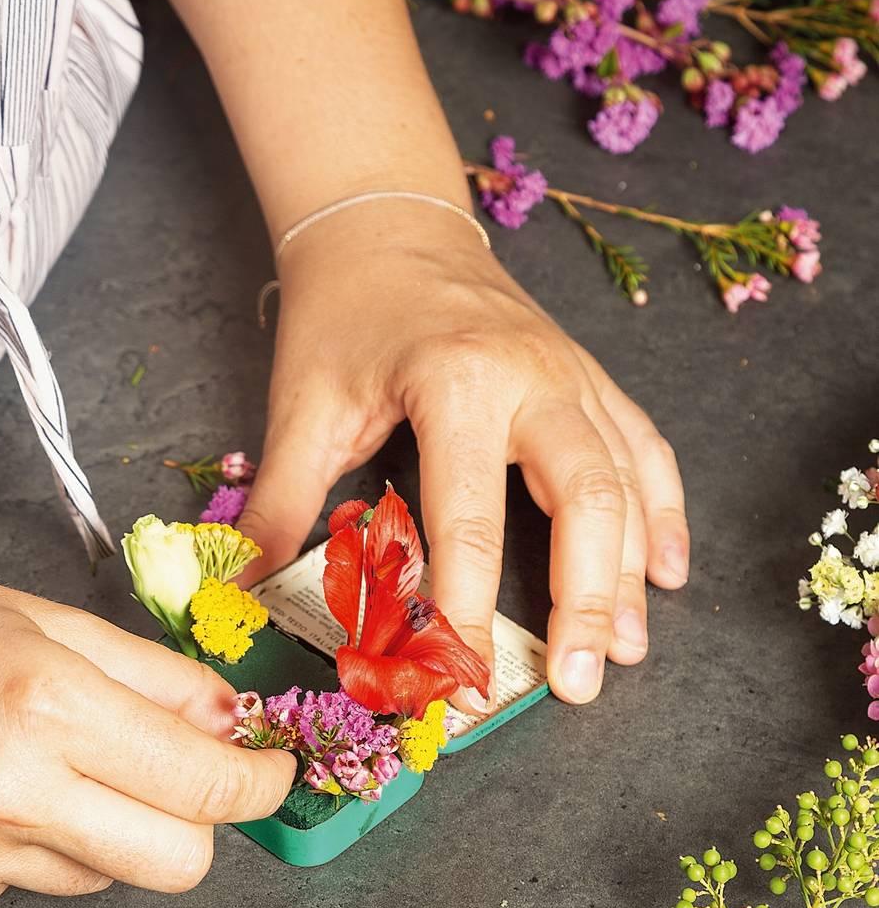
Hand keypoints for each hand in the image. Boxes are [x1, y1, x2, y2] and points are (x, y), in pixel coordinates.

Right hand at [0, 566, 294, 907]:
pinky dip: (37, 848)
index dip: (258, 785)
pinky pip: (34, 886)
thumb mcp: (39, 618)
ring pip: (108, 876)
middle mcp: (10, 793)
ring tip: (43, 767)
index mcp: (47, 706)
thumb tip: (232, 721)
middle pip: (178, 865)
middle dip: (199, 825)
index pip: (203, 785)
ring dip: (109, 831)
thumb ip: (151, 675)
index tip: (271, 774)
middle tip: (178, 778)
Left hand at [239, 204, 688, 703]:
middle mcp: (534, 377)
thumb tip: (239, 592)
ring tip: (626, 651)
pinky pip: (645, 448)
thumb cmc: (342, 315)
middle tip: (574, 683)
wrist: (388, 225)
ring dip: (631, 573)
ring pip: (626, 481)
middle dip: (585, 600)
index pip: (470, 519)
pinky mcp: (592, 378)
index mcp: (457, 382)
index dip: (466, 610)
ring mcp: (574, 375)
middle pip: (585, 499)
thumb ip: (279, 504)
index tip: (455, 680)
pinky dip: (664, 514)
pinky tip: (668, 575)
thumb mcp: (301, 406)